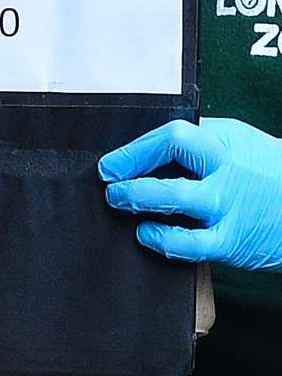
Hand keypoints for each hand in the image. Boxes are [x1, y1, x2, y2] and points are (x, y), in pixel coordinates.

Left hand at [99, 118, 281, 270]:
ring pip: (174, 195)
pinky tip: (147, 234)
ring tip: (120, 200)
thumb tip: (144, 154)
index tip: (113, 162)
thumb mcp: (240, 147)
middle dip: (131, 162)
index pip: (174, 133)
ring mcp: (229, 204)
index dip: (135, 148)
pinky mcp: (231, 239)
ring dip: (137, 197)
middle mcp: (228, 167)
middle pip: (174, 146)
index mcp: (227, 140)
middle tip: (110, 178)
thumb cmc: (268, 177)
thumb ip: (200, 147)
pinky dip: (161, 239)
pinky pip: (188, 242)